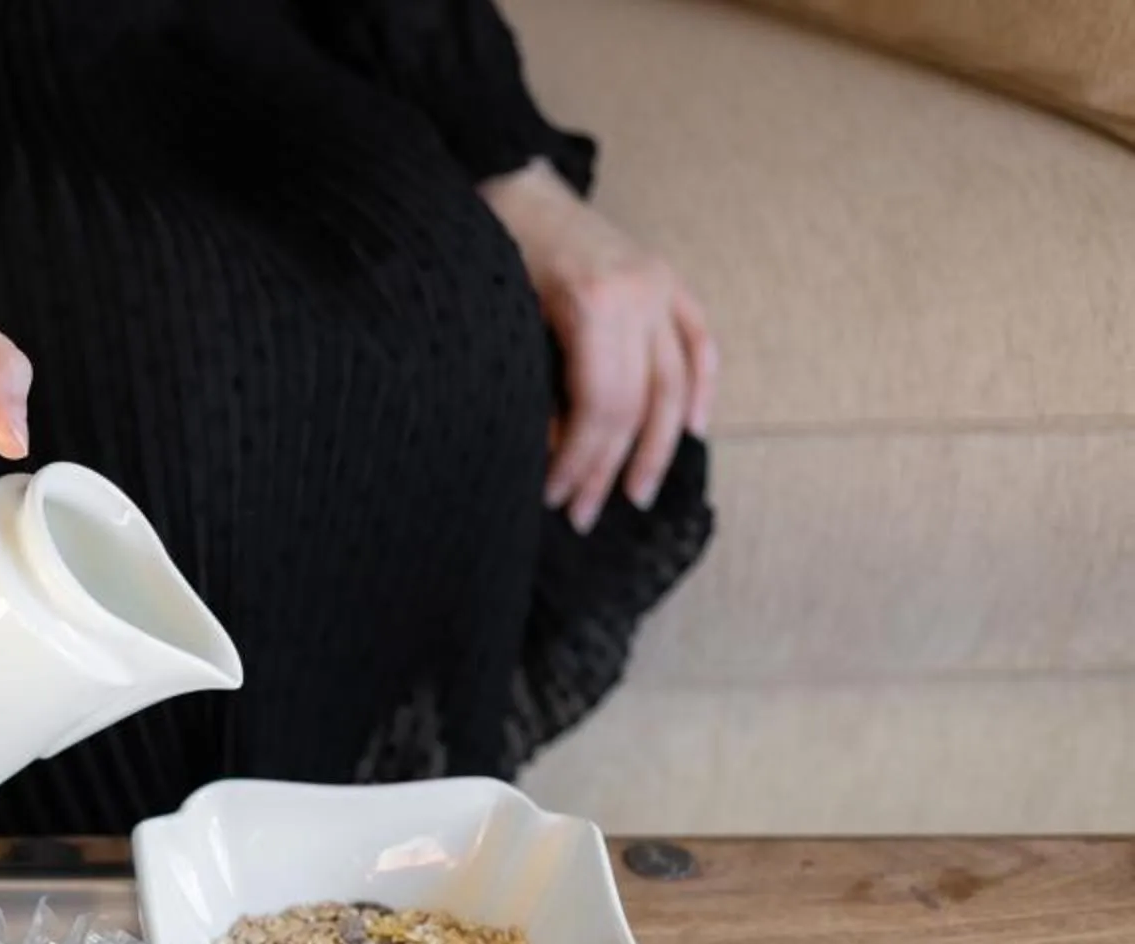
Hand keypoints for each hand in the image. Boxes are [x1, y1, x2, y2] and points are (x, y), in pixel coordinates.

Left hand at [481, 160, 716, 533]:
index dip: (580, 462)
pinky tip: (693, 431)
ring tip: (637, 493)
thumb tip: (556, 448)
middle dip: (610, 468)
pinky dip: (702, 387)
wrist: (511, 180)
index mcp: (593, 302)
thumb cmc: (490, 246)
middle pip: (638, 404)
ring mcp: (660, 283)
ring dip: (657, 446)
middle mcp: (639, 293)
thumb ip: (534, 382)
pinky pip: (699, 339)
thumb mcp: (499, 318)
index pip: (600, 407)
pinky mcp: (667, 278)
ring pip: (676, 382)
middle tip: (584, 514)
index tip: (554, 498)